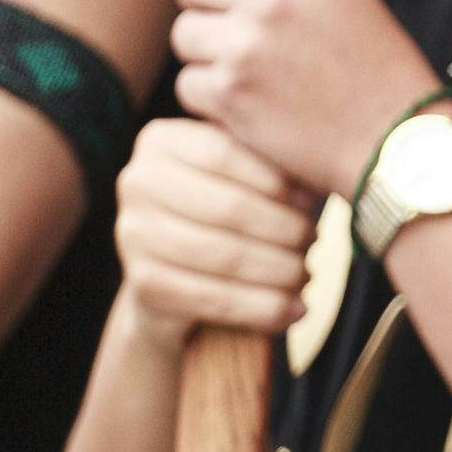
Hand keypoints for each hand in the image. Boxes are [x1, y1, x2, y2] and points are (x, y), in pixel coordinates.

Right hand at [112, 116, 321, 345]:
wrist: (175, 282)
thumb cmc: (221, 213)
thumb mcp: (239, 175)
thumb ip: (268, 158)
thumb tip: (318, 172)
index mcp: (160, 142)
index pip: (226, 153)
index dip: (276, 179)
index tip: (313, 200)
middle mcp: (136, 183)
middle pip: (229, 207)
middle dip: (284, 228)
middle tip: (314, 241)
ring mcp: (133, 235)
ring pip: (226, 255)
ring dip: (280, 271)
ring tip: (307, 274)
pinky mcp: (143, 285)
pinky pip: (215, 299)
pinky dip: (263, 308)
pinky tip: (293, 310)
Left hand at [174, 0, 444, 204]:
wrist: (395, 142)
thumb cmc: (376, 70)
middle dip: (204, 1)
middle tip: (233, 25)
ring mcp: (246, 46)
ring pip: (185, 33)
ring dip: (206, 52)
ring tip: (251, 70)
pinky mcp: (229, 95)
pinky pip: (188, 83)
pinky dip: (211, 96)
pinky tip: (251, 103)